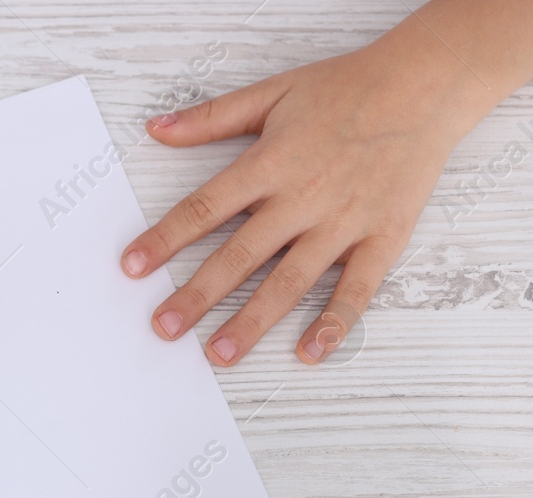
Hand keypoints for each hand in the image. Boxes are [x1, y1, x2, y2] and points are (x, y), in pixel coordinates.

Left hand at [119, 30, 496, 365]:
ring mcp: (344, 221)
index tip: (131, 268)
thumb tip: (156, 128)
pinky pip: (356, 289)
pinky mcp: (383, 237)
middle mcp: (304, 197)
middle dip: (197, 295)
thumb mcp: (273, 92)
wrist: (427, 83)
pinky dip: (334, 323)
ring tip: (219, 353)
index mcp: (271, 163)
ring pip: (290, 280)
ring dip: (252, 320)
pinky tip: (308, 352)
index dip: (164, 239)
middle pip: (239, 255)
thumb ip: (211, 117)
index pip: (204, 208)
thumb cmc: (347, 88)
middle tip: (164, 328)